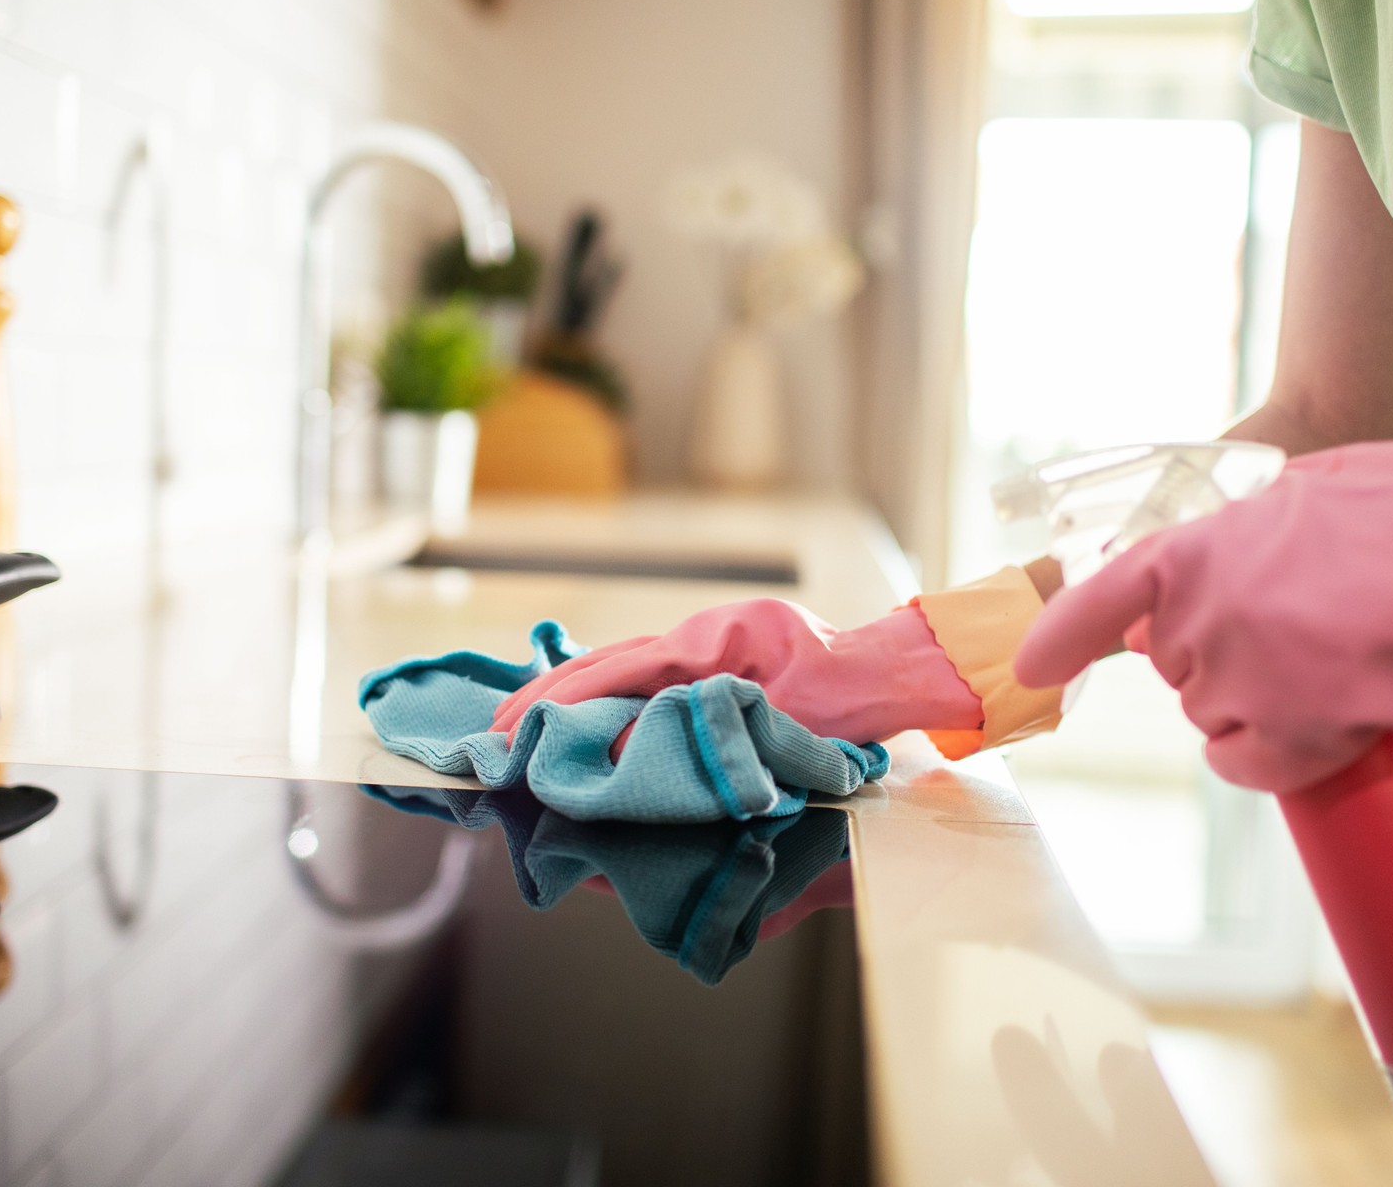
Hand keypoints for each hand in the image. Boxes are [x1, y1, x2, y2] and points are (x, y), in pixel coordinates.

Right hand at [491, 598, 981, 745]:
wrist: (895, 675)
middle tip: (497, 727)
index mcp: (718, 641)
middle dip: (552, 695)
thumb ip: (722, 737)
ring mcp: (708, 644)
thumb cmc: (856, 704)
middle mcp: (705, 636)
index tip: (521, 720)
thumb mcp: (792, 725)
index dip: (569, 696)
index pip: (627, 668)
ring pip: (624, 666)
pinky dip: (606, 694)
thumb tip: (647, 755)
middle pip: (613, 662)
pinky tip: (576, 715)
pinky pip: (647, 677)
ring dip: (572, 693)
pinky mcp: (713, 661)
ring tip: (518, 721)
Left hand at [1014, 433, 1392, 791]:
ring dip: (1261, 704)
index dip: (1058, 641)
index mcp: (1188, 553)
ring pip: (1217, 718)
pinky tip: (1327, 717)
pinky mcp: (1292, 737)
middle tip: (1304, 621)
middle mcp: (1196, 623)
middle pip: (1177, 672)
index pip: (1093, 609)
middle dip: (1224, 656)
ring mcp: (1241, 684)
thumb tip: (1179, 606)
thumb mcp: (1282, 502)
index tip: (1034, 666)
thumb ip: (1219, 554)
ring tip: (1337, 655)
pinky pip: (1250, 767)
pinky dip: (1276, 756)